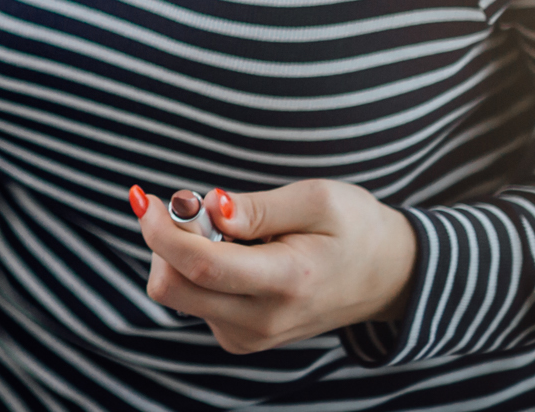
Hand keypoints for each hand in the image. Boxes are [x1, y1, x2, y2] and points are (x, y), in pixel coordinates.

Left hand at [129, 178, 416, 352]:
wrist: (390, 276)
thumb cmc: (355, 228)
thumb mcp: (316, 200)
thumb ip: (257, 208)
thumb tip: (207, 206)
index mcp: (287, 282)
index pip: (201, 266)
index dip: (161, 230)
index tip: (143, 197)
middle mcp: (264, 320)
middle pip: (172, 289)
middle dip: (164, 241)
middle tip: (195, 208)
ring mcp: (251, 335)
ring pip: (177, 294)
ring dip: (181, 253)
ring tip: (229, 230)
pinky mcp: (241, 337)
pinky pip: (192, 300)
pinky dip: (194, 269)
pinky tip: (232, 253)